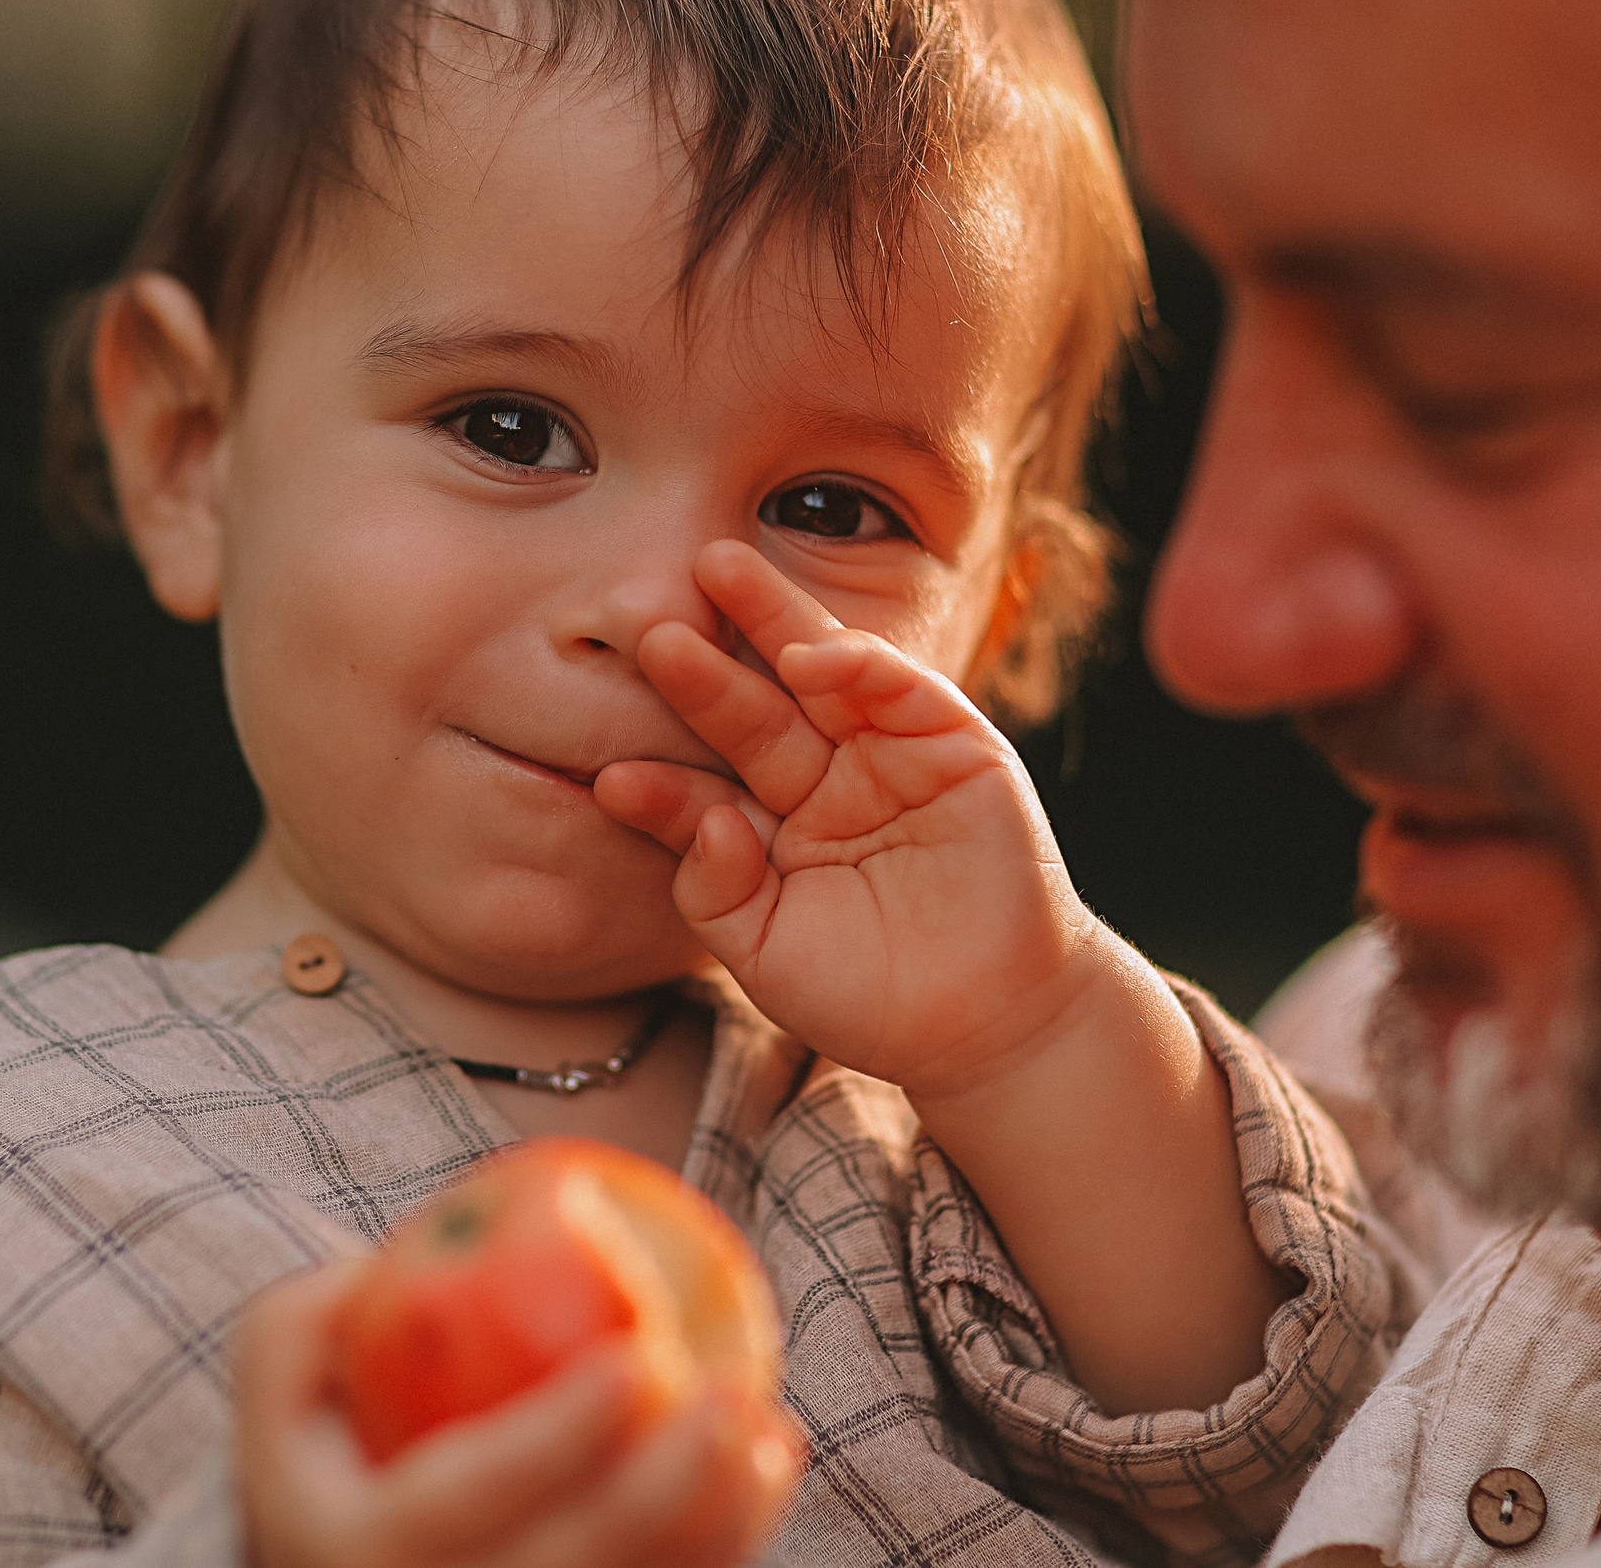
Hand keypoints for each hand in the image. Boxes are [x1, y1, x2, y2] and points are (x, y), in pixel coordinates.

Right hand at [237, 1262, 803, 1567]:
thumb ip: (306, 1317)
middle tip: (729, 1398)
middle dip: (667, 1491)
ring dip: (720, 1526)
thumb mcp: (277, 1373)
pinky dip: (722, 1545)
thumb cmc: (321, 1440)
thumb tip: (379, 1269)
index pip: (469, 1494)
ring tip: (769, 1434)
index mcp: (359, 1549)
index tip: (634, 1356)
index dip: (555, 1435)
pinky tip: (766, 1468)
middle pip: (574, 1566)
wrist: (333, 1557)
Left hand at [595, 540, 1107, 1096]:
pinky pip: (902, 689)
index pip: (704, 792)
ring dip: (770, 621)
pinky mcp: (955, 745)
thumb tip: (704, 822)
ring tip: (715, 574)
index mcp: (770, 831)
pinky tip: (805, 656)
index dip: (662, 786)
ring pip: (819, 676)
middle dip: (704, 663)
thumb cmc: (871, 997)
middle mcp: (822, 782)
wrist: (988, 1025)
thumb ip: (717, 893)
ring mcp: (887, 757)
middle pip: (751, 711)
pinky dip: (857, 664)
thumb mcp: (769, 955)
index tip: (612, 781)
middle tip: (648, 620)